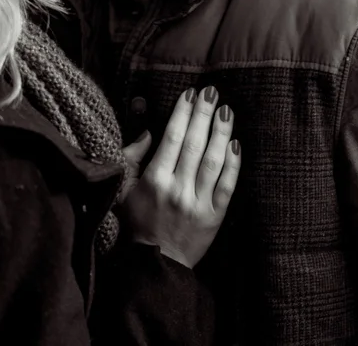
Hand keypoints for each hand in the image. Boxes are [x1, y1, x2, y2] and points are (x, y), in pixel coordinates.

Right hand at [119, 87, 240, 268]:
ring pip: (213, 161)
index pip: (171, 139)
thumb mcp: (122, 191)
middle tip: (212, 92)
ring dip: (221, 133)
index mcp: (154, 181)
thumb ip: (131, 159)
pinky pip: (227, 185)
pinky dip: (233, 163)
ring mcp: (198, 203)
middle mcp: (177, 189)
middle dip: (203, 114)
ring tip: (226, 111)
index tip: (190, 94)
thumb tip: (149, 132)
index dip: (182, 113)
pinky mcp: (215, 216)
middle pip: (194, 144)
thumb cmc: (136, 223)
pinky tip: (236, 144)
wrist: (156, 264)